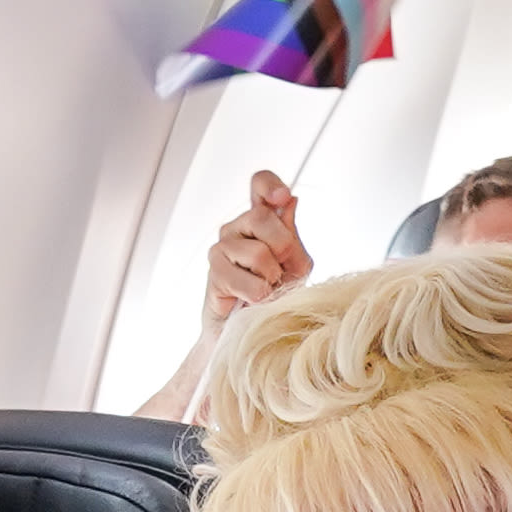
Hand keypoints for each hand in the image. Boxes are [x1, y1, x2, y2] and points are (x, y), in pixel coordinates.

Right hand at [199, 171, 310, 322]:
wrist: (254, 327)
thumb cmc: (277, 293)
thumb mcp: (297, 264)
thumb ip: (293, 236)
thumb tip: (290, 202)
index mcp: (260, 219)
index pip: (259, 183)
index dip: (269, 185)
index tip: (282, 198)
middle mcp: (237, 228)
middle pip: (262, 217)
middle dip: (284, 247)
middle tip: (282, 269)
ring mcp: (221, 249)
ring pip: (258, 252)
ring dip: (272, 277)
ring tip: (267, 286)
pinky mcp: (214, 274)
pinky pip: (246, 281)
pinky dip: (260, 294)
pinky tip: (254, 299)